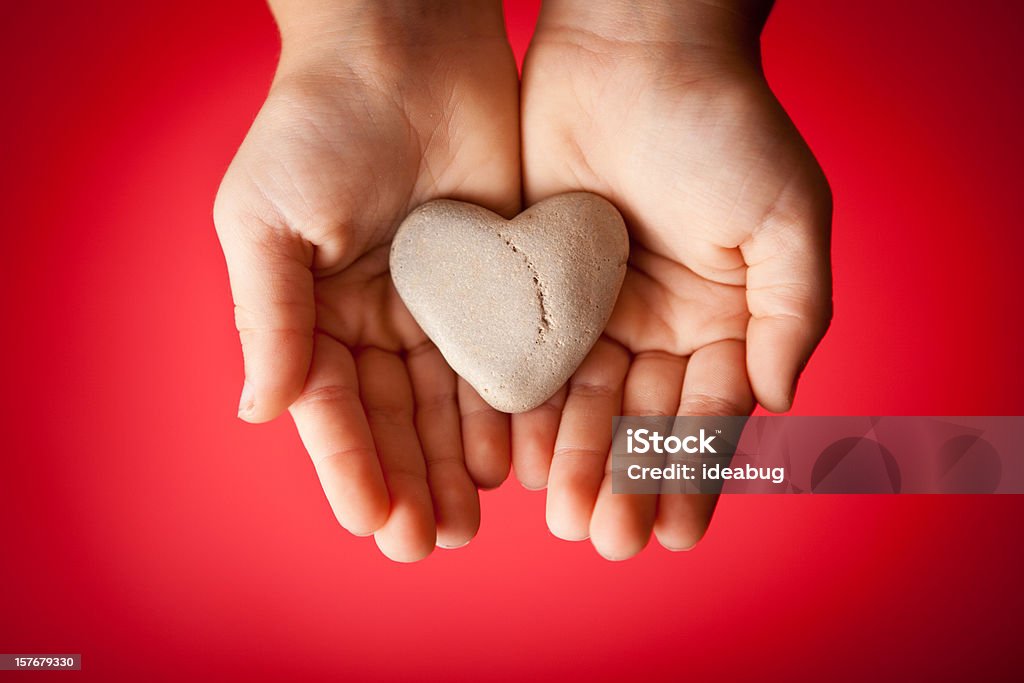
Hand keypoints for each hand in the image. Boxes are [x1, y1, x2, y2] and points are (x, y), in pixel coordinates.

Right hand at [214, 1, 519, 560]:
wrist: (406, 44)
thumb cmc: (319, 123)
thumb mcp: (269, 219)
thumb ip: (269, 316)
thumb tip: (260, 412)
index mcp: (315, 310)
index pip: (333, 405)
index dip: (351, 465)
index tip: (376, 522)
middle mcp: (378, 318)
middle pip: (395, 417)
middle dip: (411, 479)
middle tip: (433, 542)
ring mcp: (442, 303)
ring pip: (452, 400)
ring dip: (460, 460)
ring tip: (475, 517)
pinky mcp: (499, 281)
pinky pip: (506, 352)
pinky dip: (512, 404)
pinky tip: (519, 452)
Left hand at [513, 1, 832, 558]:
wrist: (634, 49)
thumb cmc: (723, 125)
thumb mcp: (785, 218)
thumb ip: (792, 315)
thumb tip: (776, 402)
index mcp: (721, 320)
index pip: (705, 416)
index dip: (689, 476)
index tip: (673, 535)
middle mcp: (656, 325)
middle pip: (637, 420)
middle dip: (624, 481)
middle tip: (608, 540)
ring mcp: (592, 308)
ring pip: (579, 401)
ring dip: (573, 459)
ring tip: (564, 517)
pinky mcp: (535, 284)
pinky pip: (526, 354)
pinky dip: (523, 405)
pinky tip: (514, 454)